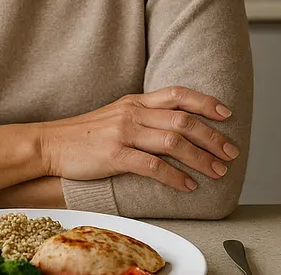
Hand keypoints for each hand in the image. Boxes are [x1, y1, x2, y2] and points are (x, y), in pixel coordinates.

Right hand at [38, 86, 240, 192]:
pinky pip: (152, 166)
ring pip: (173, 141)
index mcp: (134, 101)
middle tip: (230, 152)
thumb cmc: (83, 134)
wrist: (50, 144)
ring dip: (200, 157)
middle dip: (212, 136)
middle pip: (182, 119)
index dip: (206, 102)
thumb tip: (173, 127)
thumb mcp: (115, 115)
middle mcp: (132, 113)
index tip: (227, 114)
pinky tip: (188, 186)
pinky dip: (174, 177)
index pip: (177, 94)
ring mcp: (123, 133)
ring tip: (217, 171)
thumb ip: (142, 116)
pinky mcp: (114, 155)